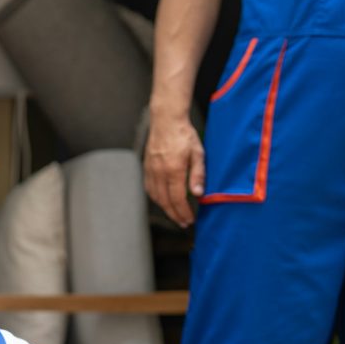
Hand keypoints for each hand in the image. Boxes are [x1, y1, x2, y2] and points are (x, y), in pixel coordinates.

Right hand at [143, 113, 204, 228]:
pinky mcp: (146, 168)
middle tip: (183, 223)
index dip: (184, 212)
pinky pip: (150, 189)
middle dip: (175, 215)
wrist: (166, 120)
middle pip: (166, 202)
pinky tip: (163, 201)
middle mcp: (159, 172)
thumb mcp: (198, 153)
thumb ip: (198, 174)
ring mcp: (151, 171)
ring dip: (166, 209)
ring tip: (175, 215)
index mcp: (174, 169)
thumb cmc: (184, 134)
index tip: (190, 219)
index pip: (178, 199)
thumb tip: (198, 194)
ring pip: (156, 197)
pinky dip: (157, 199)